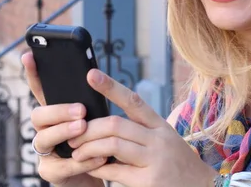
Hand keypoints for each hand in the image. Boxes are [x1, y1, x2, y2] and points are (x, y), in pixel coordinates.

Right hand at [21, 52, 104, 186]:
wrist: (98, 175)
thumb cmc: (95, 141)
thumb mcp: (93, 118)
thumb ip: (88, 102)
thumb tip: (95, 75)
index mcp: (54, 112)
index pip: (39, 90)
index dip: (32, 73)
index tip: (28, 55)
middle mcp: (44, 129)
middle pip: (38, 115)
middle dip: (58, 111)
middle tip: (80, 110)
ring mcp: (45, 151)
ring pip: (44, 139)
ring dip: (64, 132)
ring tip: (83, 128)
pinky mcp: (51, 172)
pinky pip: (62, 166)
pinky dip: (81, 161)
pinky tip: (98, 157)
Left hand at [67, 69, 217, 186]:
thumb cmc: (177, 164)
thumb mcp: (164, 140)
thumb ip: (139, 131)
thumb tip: (103, 125)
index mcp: (159, 125)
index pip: (133, 100)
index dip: (110, 86)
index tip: (91, 75)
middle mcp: (158, 139)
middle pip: (115, 124)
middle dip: (89, 129)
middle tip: (73, 135)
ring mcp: (155, 160)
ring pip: (113, 145)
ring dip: (88, 148)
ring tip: (76, 153)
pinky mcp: (149, 181)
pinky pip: (116, 171)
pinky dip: (99, 169)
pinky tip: (91, 168)